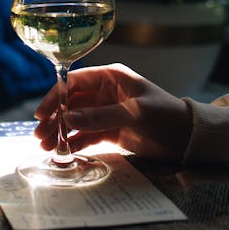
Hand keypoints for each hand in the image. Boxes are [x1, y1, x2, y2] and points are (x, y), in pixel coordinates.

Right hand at [34, 63, 192, 160]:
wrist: (189, 139)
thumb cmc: (166, 115)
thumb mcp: (134, 113)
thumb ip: (100, 116)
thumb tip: (67, 120)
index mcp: (111, 77)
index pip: (74, 82)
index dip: (56, 96)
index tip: (42, 114)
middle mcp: (105, 92)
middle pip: (71, 103)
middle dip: (54, 118)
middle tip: (39, 136)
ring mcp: (106, 112)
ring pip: (76, 121)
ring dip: (61, 132)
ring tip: (46, 147)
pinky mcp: (110, 132)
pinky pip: (86, 136)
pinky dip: (74, 143)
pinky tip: (64, 152)